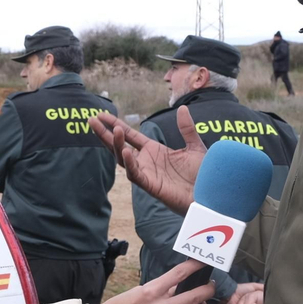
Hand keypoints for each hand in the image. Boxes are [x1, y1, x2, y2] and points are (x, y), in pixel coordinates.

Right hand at [90, 106, 206, 211]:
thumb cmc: (203, 175)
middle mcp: (146, 161)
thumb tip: (183, 108)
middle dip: (104, 133)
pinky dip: (130, 163)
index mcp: (154, 151)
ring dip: (117, 145)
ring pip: (124, 159)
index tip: (101, 115)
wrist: (211, 194)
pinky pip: (135, 174)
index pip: (130, 135)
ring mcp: (147, 173)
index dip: (115, 125)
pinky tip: (126, 151)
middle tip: (91, 120)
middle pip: (119, 146)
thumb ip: (187, 129)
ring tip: (115, 131)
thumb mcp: (195, 147)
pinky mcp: (151, 185)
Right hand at [92, 259, 212, 303]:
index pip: (179, 273)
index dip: (195, 265)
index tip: (202, 262)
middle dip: (208, 288)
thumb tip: (179, 285)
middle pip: (195, 296)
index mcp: (151, 291)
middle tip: (210, 284)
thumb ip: (161, 289)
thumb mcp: (138, 291)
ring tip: (203, 303)